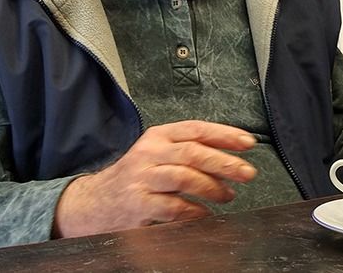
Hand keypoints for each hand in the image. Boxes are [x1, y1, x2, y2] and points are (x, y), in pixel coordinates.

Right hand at [52, 121, 256, 237]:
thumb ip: (188, 151)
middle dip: (225, 163)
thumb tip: (230, 157)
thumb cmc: (135, 178)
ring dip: (213, 187)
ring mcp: (143, 178)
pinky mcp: (139, 204)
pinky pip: (174, 206)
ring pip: (185, 177)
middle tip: (247, 173)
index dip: (225, 135)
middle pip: (194, 153)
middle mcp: (149, 153)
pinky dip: (195, 211)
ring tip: (228, 195)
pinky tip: (205, 214)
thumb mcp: (157, 154)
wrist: (94, 203)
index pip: (196, 129)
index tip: (248, 143)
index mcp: (157, 136)